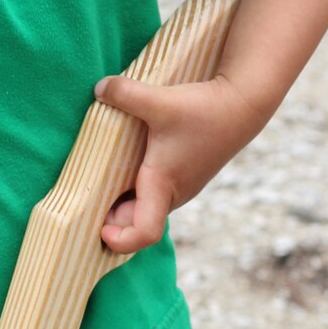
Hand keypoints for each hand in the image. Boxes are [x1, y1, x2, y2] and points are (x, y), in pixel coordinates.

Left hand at [93, 73, 260, 254]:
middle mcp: (173, 193)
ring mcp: (181, 186)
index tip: (101, 229)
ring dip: (122, 203)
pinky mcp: (184, 175)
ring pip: (145, 207)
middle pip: (136, 222)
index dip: (120, 240)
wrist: (244, 104)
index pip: (144, 233)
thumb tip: (98, 88)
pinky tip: (121, 167)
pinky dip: (135, 190)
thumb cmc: (204, 109)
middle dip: (110, 218)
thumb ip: (125, 93)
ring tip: (97, 184)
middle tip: (84, 200)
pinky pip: (154, 194)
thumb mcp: (161, 100)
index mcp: (163, 184)